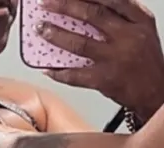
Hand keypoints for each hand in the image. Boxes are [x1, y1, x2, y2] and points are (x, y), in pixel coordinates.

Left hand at [37, 0, 163, 120]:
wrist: (157, 93)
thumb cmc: (147, 63)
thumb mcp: (144, 31)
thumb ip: (124, 17)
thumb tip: (91, 8)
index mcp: (140, 20)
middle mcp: (128, 36)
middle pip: (92, 16)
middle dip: (65, 7)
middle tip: (46, 3)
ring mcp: (115, 58)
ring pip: (80, 43)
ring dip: (57, 35)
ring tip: (41, 29)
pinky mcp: (105, 80)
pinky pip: (77, 75)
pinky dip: (60, 72)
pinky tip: (47, 68)